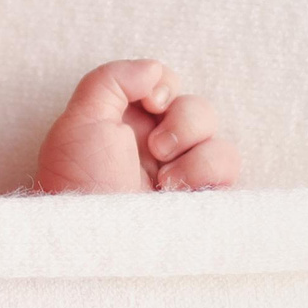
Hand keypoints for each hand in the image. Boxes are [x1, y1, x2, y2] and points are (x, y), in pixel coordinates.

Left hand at [34, 59, 238, 193]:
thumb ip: (111, 80)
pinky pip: (229, 167)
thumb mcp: (79, 120)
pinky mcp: (202, 198)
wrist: (91, 237)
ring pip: (218, 139)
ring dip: (194, 151)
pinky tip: (175, 192)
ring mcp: (182, 174)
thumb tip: (154, 70)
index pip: (165, 84)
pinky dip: (206, 171)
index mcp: (126, 122)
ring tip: (163, 179)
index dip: (164, 86)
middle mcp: (157, 147)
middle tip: (156, 149)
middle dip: (183, 121)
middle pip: (198, 108)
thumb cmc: (78, 180)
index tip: (150, 102)